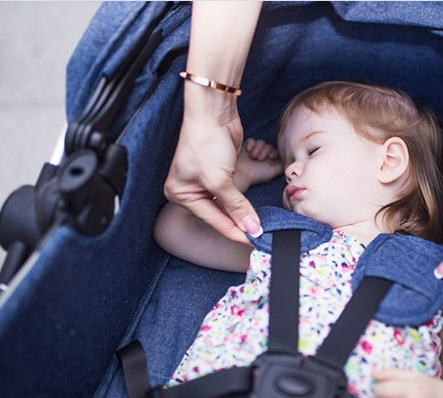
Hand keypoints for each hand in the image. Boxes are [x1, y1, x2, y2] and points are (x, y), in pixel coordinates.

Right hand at [164, 87, 261, 243]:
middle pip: (220, 215)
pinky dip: (244, 202)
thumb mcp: (220, 180)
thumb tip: (252, 228)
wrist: (213, 112)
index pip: (213, 220)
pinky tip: (255, 211)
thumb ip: (237, 206)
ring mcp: (205, 182)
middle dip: (239, 224)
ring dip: (243, 214)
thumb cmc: (206, 142)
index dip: (235, 231)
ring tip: (261, 226)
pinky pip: (233, 195)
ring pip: (228, 206)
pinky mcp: (219, 174)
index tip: (254, 240)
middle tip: (260, 235)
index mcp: (181, 194)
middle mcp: (190, 190)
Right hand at [234, 138, 282, 190]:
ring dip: (258, 148)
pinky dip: (251, 144)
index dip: (274, 153)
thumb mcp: (272, 172)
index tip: (270, 158)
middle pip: (269, 146)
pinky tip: (247, 150)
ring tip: (252, 156)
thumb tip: (289, 160)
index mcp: (270, 163)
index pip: (276, 152)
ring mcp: (253, 152)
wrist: (238, 173)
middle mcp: (262, 157)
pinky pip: (252, 140)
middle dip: (265, 151)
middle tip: (259, 159)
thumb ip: (281, 165)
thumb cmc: (255, 175)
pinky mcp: (245, 148)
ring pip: (261, 142)